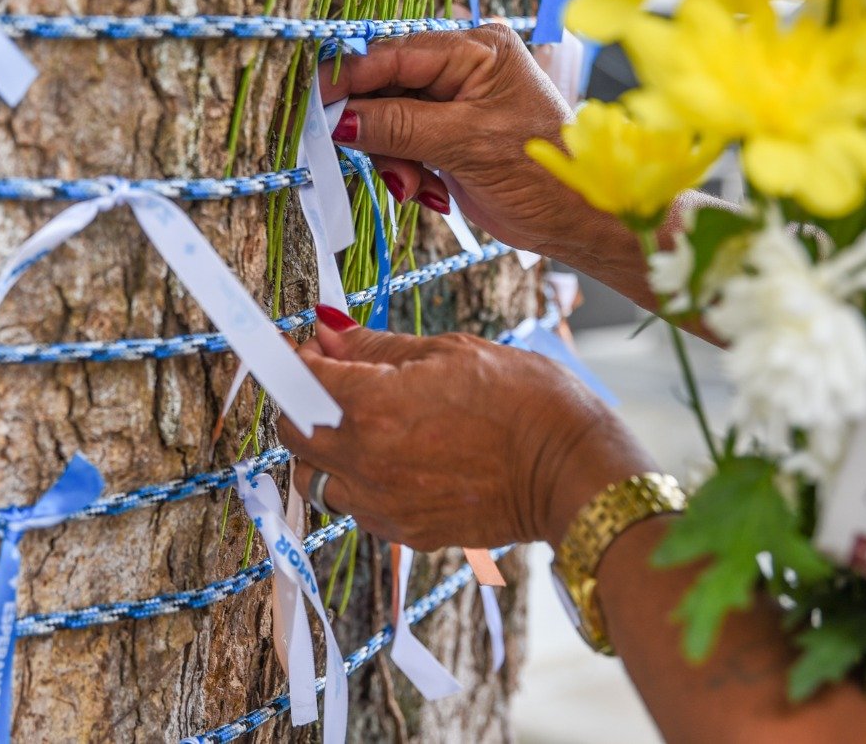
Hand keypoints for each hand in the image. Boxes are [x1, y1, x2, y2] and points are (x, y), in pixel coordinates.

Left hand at [276, 309, 658, 550]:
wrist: (573, 470)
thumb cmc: (523, 399)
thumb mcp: (450, 351)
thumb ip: (376, 347)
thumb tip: (328, 331)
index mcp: (373, 406)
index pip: (297, 381)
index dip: (295, 360)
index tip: (307, 349)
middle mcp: (367, 462)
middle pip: (293, 435)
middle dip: (301, 406)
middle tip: (333, 384)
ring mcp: (384, 506)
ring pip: (318, 479)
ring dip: (326, 450)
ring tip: (368, 426)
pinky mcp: (406, 534)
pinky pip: (357, 508)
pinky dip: (360, 483)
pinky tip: (398, 459)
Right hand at [324, 23, 638, 272]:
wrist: (577, 220)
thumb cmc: (543, 173)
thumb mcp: (466, 146)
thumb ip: (399, 127)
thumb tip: (339, 119)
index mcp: (478, 49)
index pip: (396, 54)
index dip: (353, 80)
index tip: (318, 107)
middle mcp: (464, 66)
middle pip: (387, 87)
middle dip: (379, 132)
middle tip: (389, 168)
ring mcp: (456, 101)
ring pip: (389, 120)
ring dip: (394, 160)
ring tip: (419, 188)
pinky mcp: (449, 134)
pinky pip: (403, 143)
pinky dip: (407, 171)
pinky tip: (431, 192)